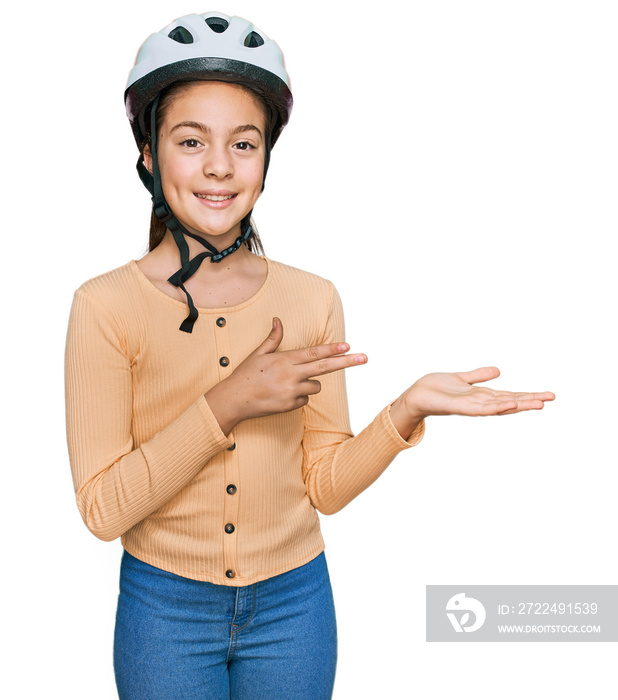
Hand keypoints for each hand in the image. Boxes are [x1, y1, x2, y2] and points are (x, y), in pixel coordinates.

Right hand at [205, 317, 366, 433]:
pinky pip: (304, 400)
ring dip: (309, 383)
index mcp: (286, 360)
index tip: (348, 345)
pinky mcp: (290, 406)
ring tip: (288, 383)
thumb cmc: (245, 374)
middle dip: (347, 362)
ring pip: (315, 386)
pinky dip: (298, 397)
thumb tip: (278, 319)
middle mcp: (291, 375)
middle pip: (325, 367)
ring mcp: (291, 392)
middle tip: (365, 358)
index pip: (315, 353)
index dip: (333, 349)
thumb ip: (273, 338)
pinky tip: (282, 394)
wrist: (234, 400)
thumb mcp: (258, 354)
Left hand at [390, 367, 554, 438]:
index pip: (510, 396)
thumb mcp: (462, 378)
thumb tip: (498, 371)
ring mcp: (472, 407)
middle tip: (552, 398)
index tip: (547, 395)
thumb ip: (478, 376)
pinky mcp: (460, 407)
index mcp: (482, 396)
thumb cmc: (436, 389)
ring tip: (539, 403)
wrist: (415, 395)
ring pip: (500, 406)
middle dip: (530, 401)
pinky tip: (509, 404)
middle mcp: (480, 403)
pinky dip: (495, 407)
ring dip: (519, 405)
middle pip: (510, 402)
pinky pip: (480, 408)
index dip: (528, 395)